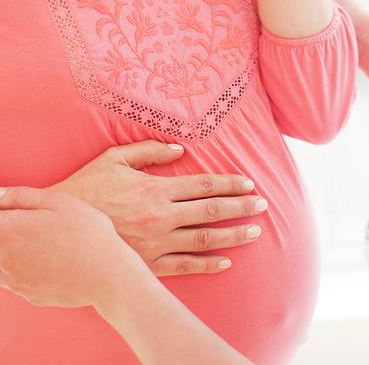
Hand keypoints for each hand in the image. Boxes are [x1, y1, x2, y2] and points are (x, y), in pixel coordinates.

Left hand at [0, 185, 140, 308]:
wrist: (106, 275)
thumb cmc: (85, 232)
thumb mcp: (58, 202)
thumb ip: (21, 196)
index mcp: (8, 231)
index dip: (3, 211)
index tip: (16, 210)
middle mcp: (3, 260)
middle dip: (9, 229)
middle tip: (35, 223)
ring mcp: (14, 281)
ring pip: (1, 262)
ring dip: (11, 250)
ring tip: (42, 241)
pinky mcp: (27, 295)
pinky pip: (17, 278)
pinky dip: (25, 268)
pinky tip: (50, 259)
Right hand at [52, 141, 266, 275]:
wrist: (58, 227)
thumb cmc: (87, 188)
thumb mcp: (114, 158)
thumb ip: (149, 151)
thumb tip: (180, 149)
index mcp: (156, 189)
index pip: (204, 185)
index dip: (230, 184)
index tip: (249, 183)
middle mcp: (162, 217)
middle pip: (211, 211)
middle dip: (241, 207)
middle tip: (263, 205)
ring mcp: (156, 243)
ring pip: (204, 240)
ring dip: (233, 235)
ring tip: (254, 231)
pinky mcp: (148, 264)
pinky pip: (185, 266)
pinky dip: (207, 265)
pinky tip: (225, 262)